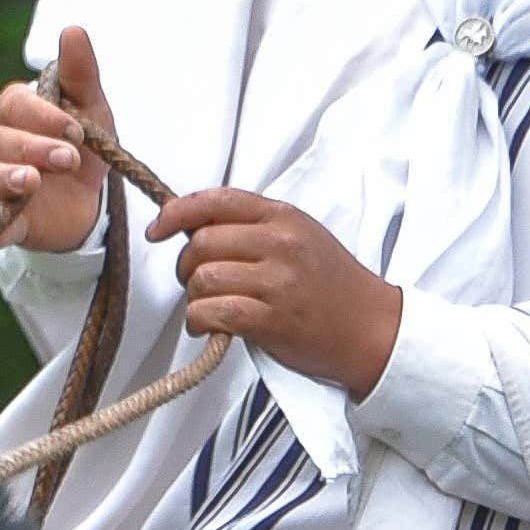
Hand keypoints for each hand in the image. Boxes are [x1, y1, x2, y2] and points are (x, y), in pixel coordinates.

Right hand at [0, 27, 117, 254]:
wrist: (90, 198)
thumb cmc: (83, 143)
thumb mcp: (90, 107)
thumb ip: (80, 72)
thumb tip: (72, 29)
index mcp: (15, 112)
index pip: (14, 104)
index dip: (43, 115)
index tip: (76, 128)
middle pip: (0, 140)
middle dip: (35, 146)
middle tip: (70, 157)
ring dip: (12, 176)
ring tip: (34, 180)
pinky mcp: (6, 222)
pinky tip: (6, 228)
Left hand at [153, 187, 403, 393]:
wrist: (371, 328)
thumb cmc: (333, 285)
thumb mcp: (301, 236)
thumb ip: (253, 227)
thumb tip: (193, 227)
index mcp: (283, 217)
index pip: (216, 201)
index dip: (176, 213)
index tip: (158, 229)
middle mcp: (280, 243)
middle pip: (201, 243)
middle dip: (186, 266)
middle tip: (196, 282)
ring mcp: (277, 281)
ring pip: (202, 279)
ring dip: (193, 297)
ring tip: (207, 307)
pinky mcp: (273, 319)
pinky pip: (214, 312)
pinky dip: (200, 321)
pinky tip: (208, 326)